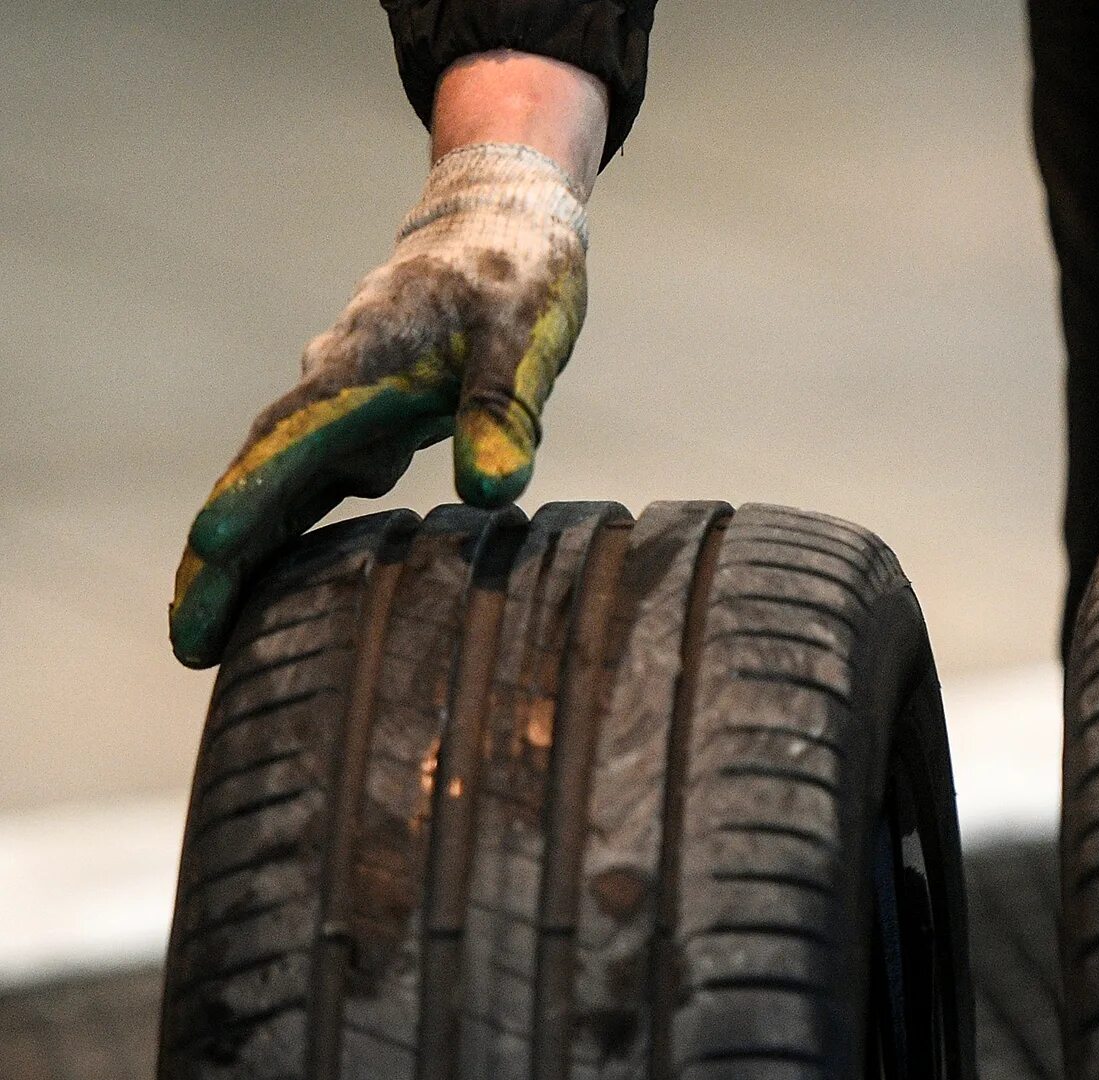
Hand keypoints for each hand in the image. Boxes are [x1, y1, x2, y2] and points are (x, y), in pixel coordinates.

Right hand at [169, 141, 587, 665]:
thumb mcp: (525, 338)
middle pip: (261, 480)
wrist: (500, 224)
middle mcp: (333, 389)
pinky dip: (292, 528)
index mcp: (359, 369)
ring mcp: (343, 405)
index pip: (286, 444)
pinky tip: (292, 588)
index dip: (249, 501)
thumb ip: (505, 411)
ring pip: (281, 485)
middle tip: (190, 643)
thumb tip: (491, 492)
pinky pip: (313, 480)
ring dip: (249, 553)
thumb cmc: (516, 276)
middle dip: (221, 561)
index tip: (209, 553)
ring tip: (218, 634)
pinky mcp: (364, 418)